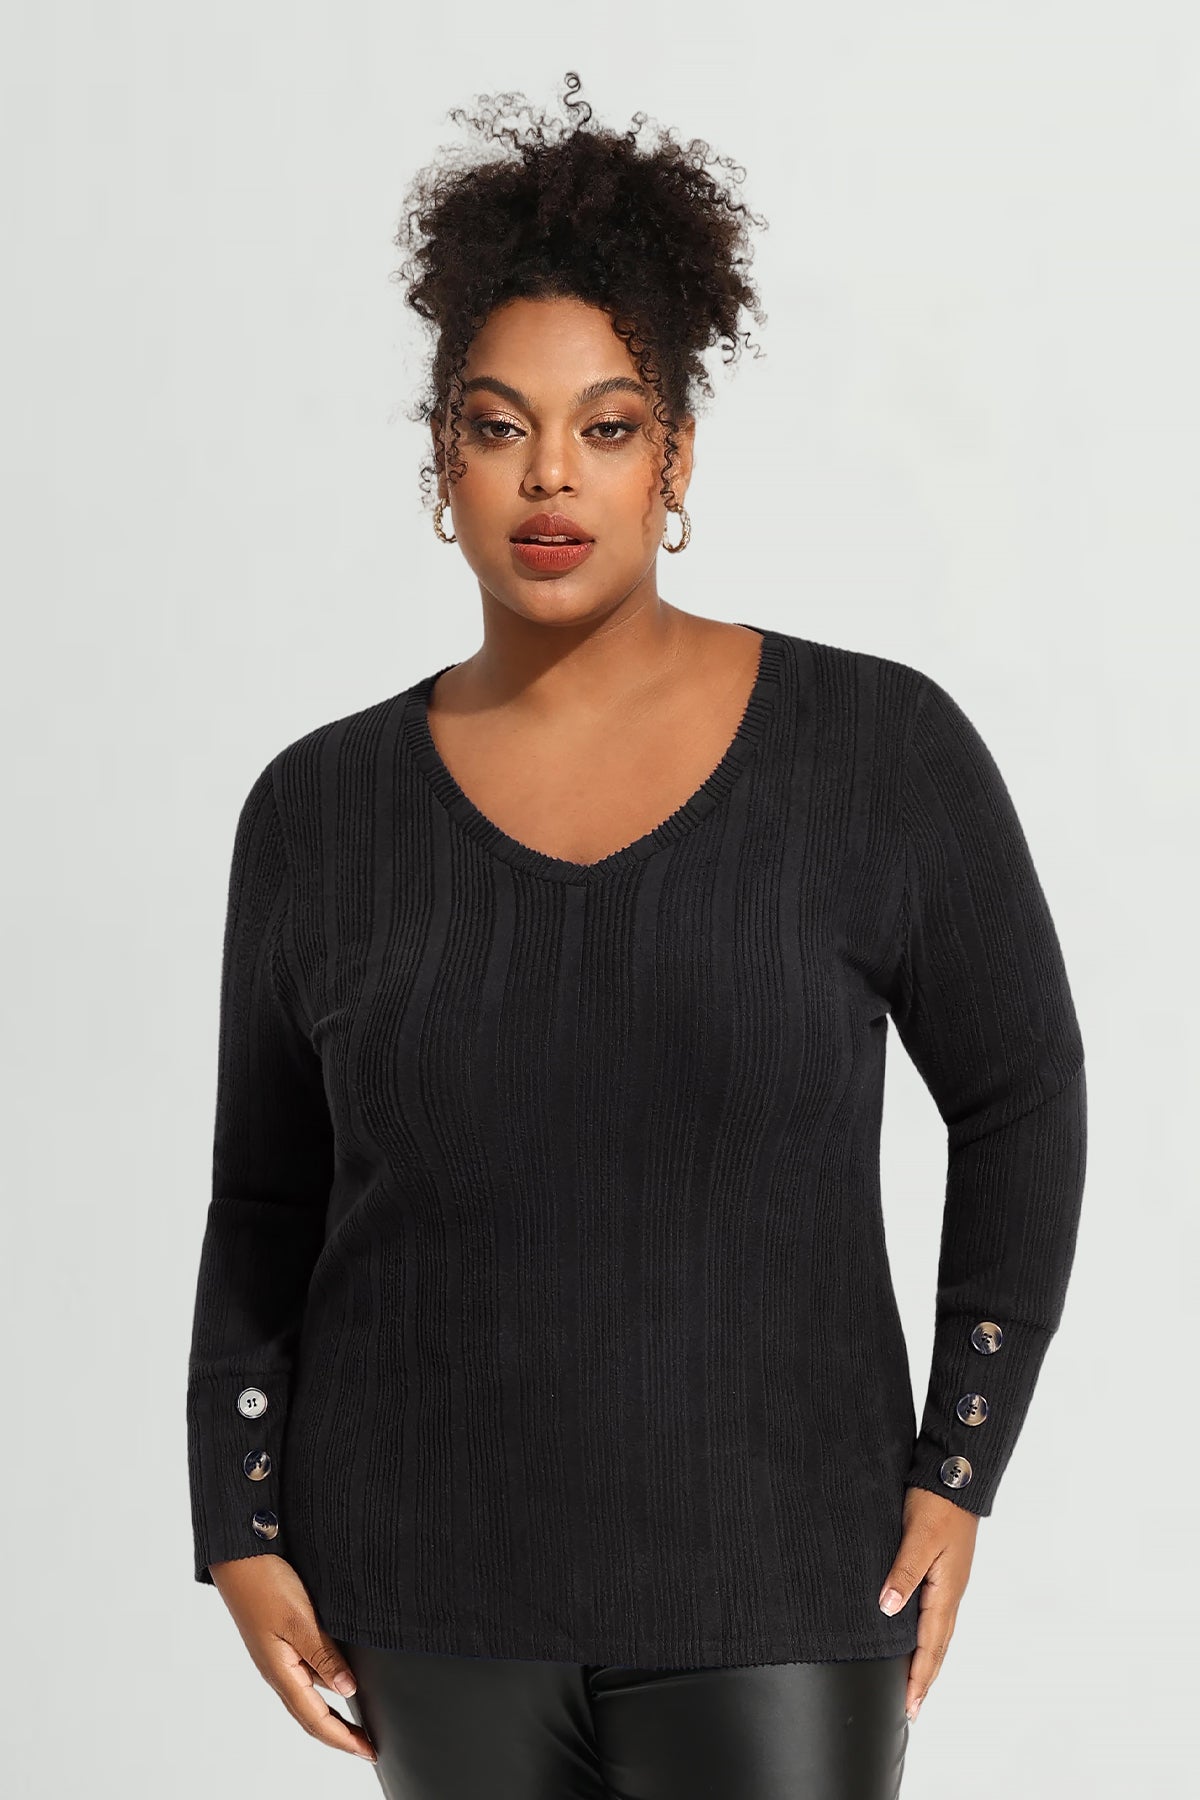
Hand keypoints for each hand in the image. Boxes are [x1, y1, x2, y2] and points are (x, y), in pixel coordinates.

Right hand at [209, 1554, 376, 1762]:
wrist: (239, 1555)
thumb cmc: (265, 1583)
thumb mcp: (300, 1619)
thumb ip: (324, 1655)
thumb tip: (348, 1690)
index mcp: (281, 1672)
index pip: (316, 1719)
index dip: (343, 1739)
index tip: (369, 1752)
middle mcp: (278, 1671)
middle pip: (312, 1715)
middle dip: (340, 1735)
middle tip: (368, 1747)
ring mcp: (278, 1656)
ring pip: (310, 1695)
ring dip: (334, 1712)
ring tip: (361, 1720)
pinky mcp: (280, 1640)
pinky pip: (307, 1672)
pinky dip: (326, 1684)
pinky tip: (341, 1678)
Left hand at [877, 1486, 978, 1722]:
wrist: (957, 1476)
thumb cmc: (937, 1504)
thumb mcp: (918, 1537)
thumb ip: (903, 1572)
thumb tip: (888, 1609)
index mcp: (946, 1589)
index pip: (931, 1644)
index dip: (920, 1676)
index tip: (910, 1706)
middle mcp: (950, 1591)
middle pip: (938, 1645)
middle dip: (925, 1677)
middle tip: (912, 1708)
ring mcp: (949, 1581)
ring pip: (937, 1630)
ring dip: (926, 1658)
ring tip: (915, 1683)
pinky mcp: (943, 1570)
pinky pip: (935, 1612)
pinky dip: (926, 1633)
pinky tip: (916, 1635)